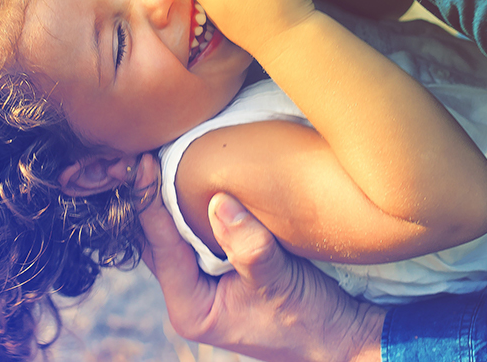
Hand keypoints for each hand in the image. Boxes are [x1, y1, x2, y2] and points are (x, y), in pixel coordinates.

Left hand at [136, 155, 384, 361]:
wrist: (341, 336)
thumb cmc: (310, 319)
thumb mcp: (279, 280)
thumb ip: (248, 244)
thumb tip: (218, 200)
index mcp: (190, 307)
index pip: (160, 247)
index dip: (150, 203)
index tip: (145, 163)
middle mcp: (188, 296)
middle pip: (157, 240)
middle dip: (151, 198)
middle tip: (144, 150)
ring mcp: (203, 285)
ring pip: (175, 236)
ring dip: (171, 201)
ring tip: (162, 156)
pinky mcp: (220, 272)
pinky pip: (196, 235)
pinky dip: (193, 208)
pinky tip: (193, 178)